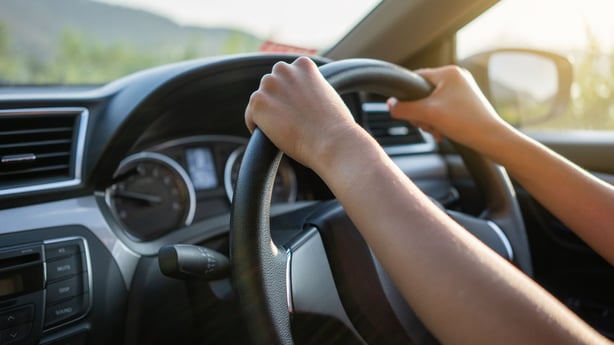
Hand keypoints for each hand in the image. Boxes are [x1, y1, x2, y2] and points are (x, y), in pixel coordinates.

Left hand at [245, 56, 362, 170]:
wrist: (332, 141)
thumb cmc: (335, 126)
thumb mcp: (327, 95)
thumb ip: (310, 89)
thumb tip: (299, 99)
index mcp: (303, 64)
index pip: (286, 77)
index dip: (291, 96)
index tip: (298, 111)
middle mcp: (284, 69)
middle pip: (271, 86)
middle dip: (277, 102)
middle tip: (290, 123)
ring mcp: (269, 84)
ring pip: (260, 101)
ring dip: (268, 114)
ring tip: (285, 131)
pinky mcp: (257, 102)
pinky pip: (251, 117)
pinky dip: (258, 128)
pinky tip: (275, 137)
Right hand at [387, 65, 508, 150]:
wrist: (492, 140)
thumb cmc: (465, 122)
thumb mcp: (428, 114)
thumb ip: (404, 108)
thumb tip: (390, 105)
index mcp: (449, 72)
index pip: (415, 78)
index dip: (407, 96)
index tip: (406, 111)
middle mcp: (457, 78)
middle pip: (423, 93)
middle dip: (420, 112)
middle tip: (426, 124)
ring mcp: (463, 91)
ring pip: (432, 104)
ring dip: (429, 120)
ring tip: (436, 130)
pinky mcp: (466, 105)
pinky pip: (443, 110)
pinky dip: (439, 122)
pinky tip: (441, 133)